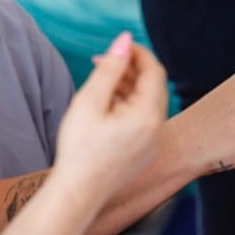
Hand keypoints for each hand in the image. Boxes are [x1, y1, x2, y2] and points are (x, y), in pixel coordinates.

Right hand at [52, 33, 168, 190]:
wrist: (76, 194)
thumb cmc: (79, 149)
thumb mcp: (90, 101)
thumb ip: (110, 68)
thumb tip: (124, 39)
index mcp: (148, 115)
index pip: (154, 71)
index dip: (137, 53)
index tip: (116, 46)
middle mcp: (158, 129)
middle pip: (152, 87)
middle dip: (130, 69)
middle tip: (102, 63)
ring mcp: (153, 143)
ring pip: (147, 103)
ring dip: (128, 87)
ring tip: (99, 83)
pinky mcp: (144, 153)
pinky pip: (143, 121)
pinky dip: (128, 107)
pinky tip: (105, 107)